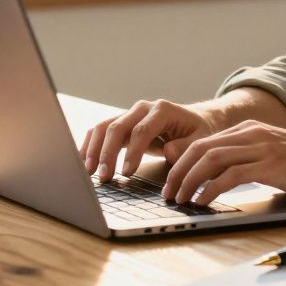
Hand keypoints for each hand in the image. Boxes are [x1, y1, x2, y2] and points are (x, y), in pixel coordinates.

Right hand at [80, 99, 214, 181]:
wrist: (195, 119)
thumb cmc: (198, 131)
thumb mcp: (201, 139)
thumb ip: (186, 146)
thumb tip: (168, 151)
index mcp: (162, 110)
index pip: (142, 130)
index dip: (132, 152)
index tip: (127, 173)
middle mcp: (143, 108)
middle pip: (118, 126)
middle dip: (108, 152)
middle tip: (104, 177)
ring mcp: (130, 114)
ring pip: (104, 127)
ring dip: (94, 149)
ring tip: (89, 172)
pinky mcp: (123, 124)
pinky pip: (101, 131)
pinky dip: (90, 145)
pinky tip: (84, 161)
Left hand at [161, 120, 285, 205]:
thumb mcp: (277, 155)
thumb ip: (253, 160)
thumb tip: (228, 180)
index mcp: (251, 129)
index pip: (205, 142)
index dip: (183, 161)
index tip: (172, 180)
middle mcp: (252, 133)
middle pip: (200, 148)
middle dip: (178, 171)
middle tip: (167, 193)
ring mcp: (261, 147)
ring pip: (210, 160)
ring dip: (189, 181)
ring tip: (179, 200)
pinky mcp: (270, 165)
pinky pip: (230, 176)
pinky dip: (210, 190)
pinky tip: (202, 202)